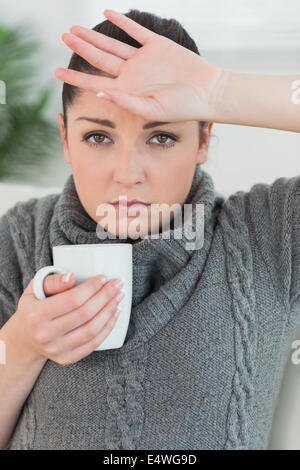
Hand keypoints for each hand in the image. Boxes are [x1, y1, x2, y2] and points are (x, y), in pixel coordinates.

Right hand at [5, 272, 124, 365]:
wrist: (24, 338)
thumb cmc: (34, 307)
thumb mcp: (36, 288)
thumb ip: (53, 280)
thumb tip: (72, 277)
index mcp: (36, 315)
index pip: (72, 299)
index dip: (92, 288)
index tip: (104, 277)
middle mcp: (45, 335)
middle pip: (85, 314)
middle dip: (106, 296)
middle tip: (118, 284)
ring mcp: (56, 350)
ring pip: (92, 330)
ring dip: (110, 311)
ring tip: (118, 297)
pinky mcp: (66, 359)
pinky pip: (93, 344)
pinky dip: (108, 328)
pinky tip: (114, 314)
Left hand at [54, 9, 223, 121]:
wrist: (207, 93)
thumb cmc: (182, 109)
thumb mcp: (152, 109)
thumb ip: (125, 101)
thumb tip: (99, 93)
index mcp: (127, 91)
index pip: (94, 83)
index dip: (75, 77)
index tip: (55, 72)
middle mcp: (131, 75)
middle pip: (100, 58)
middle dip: (81, 48)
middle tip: (63, 36)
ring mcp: (143, 59)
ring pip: (113, 44)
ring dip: (95, 35)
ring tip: (76, 28)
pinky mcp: (157, 46)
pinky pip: (136, 31)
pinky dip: (123, 22)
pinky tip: (108, 13)